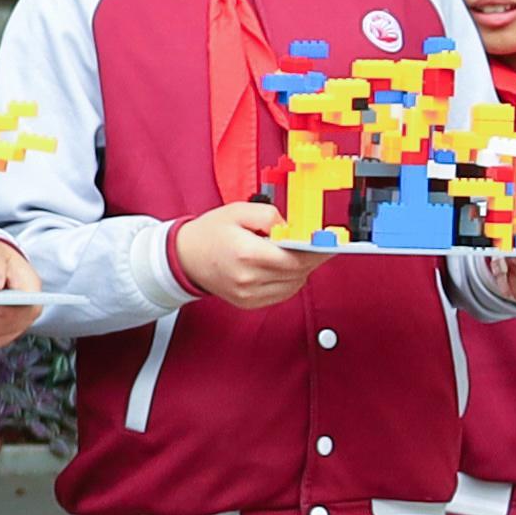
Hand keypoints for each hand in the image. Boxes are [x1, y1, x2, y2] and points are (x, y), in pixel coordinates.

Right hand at [168, 200, 316, 314]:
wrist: (184, 257)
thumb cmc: (211, 233)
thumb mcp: (239, 211)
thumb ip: (271, 216)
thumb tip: (294, 229)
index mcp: (247, 253)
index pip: (296, 259)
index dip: (318, 252)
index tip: (331, 245)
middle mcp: (248, 278)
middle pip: (298, 272)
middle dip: (311, 258)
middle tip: (316, 245)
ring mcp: (248, 294)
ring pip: (294, 285)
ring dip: (300, 270)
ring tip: (293, 254)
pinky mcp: (249, 303)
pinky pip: (282, 294)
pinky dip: (289, 281)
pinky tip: (281, 268)